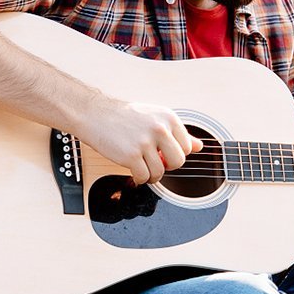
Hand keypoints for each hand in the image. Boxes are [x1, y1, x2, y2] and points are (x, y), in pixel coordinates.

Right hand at [77, 97, 202, 184]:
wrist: (95, 114)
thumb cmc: (123, 116)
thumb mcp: (154, 117)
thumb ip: (177, 132)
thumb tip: (199, 146)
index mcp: (168, 117)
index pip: (187, 147)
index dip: (175, 154)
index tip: (164, 153)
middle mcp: (159, 128)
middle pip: (178, 162)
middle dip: (167, 166)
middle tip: (155, 162)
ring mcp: (145, 142)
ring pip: (160, 172)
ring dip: (151, 175)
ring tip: (142, 167)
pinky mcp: (131, 155)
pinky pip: (144, 177)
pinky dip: (139, 179)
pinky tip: (133, 171)